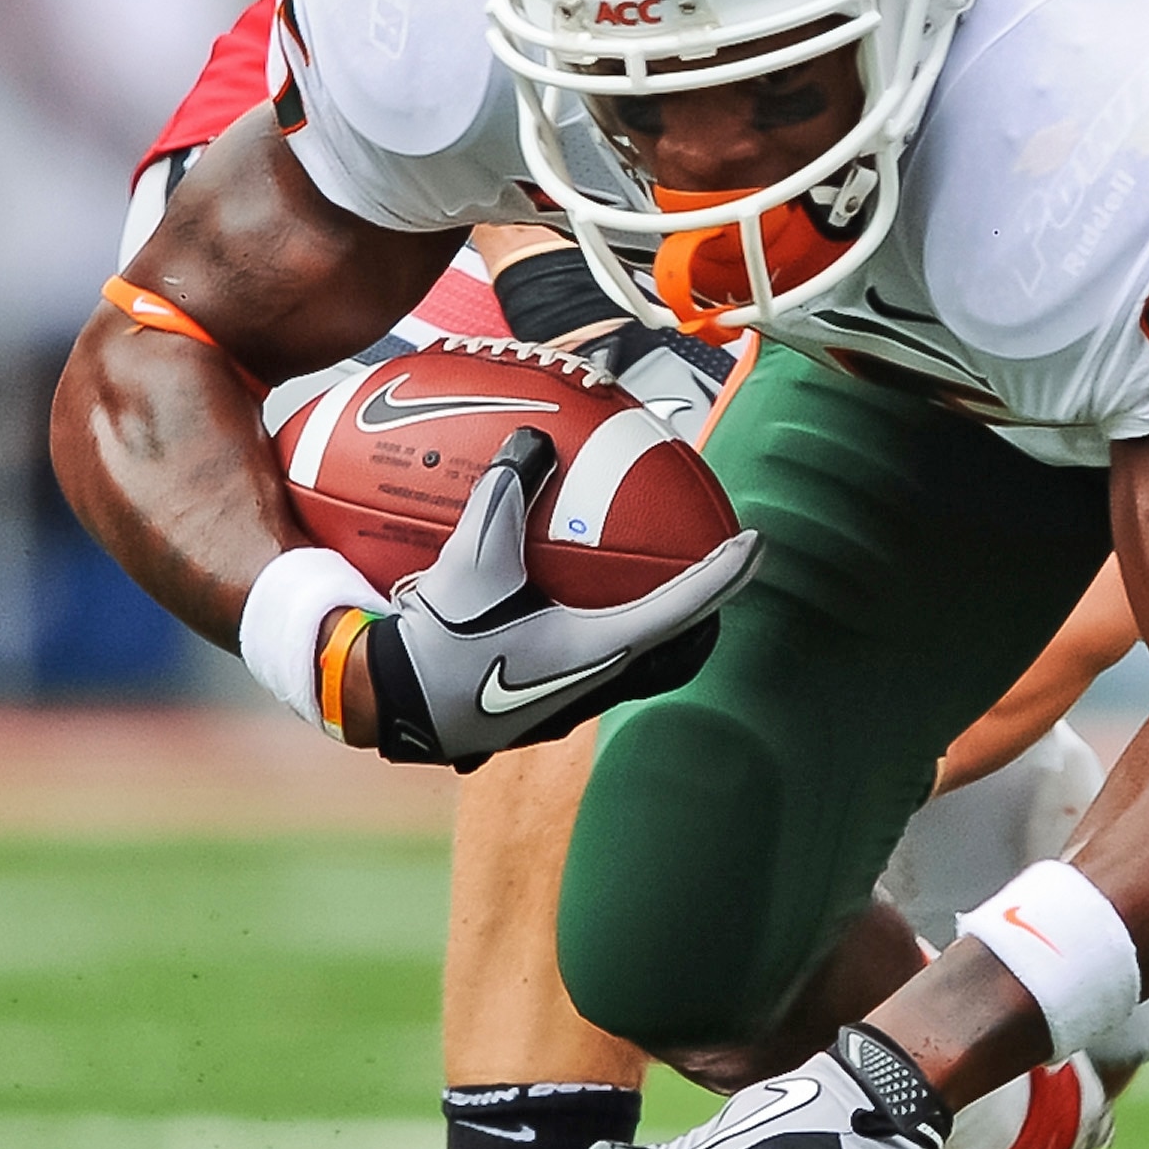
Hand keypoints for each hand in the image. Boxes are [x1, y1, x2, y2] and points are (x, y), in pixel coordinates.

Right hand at [361, 426, 757, 767]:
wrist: (391, 706)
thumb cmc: (441, 642)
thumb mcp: (473, 559)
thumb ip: (505, 494)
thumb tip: (533, 441)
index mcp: (601, 649)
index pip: (685, 605)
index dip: (725, 573)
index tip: (756, 545)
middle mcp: (596, 682)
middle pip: (674, 650)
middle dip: (702, 617)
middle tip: (715, 579)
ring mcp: (567, 702)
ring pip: (634, 667)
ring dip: (653, 632)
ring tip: (651, 597)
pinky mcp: (534, 707)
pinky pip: (585, 670)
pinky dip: (595, 638)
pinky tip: (563, 613)